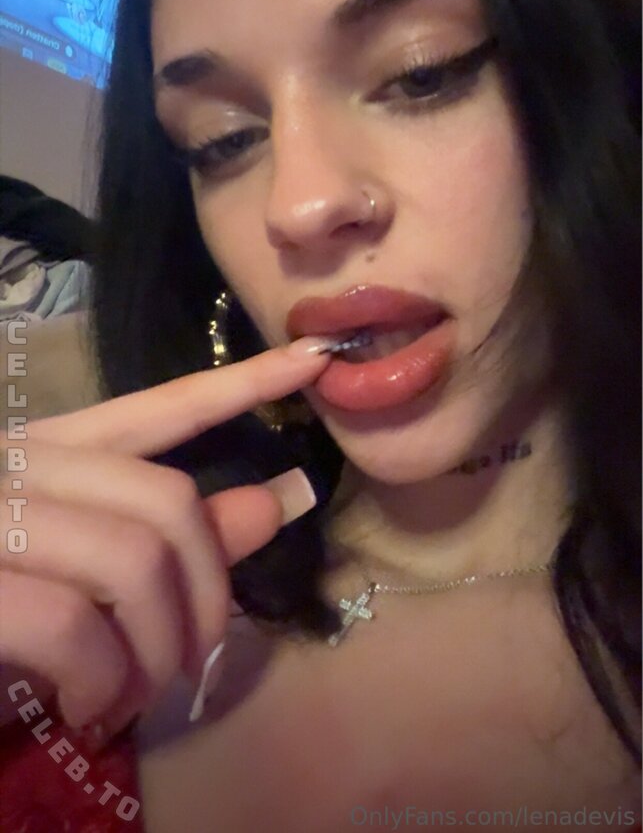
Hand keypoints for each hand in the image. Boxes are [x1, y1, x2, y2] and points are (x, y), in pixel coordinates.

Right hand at [0, 336, 330, 743]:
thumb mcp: (85, 582)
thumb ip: (170, 541)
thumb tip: (277, 501)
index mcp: (44, 453)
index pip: (156, 408)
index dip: (239, 387)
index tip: (310, 362)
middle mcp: (14, 465)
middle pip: (167, 498)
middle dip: (208, 593)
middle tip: (197, 662)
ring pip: (132, 560)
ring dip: (157, 650)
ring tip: (134, 697)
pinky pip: (75, 625)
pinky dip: (105, 682)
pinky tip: (89, 711)